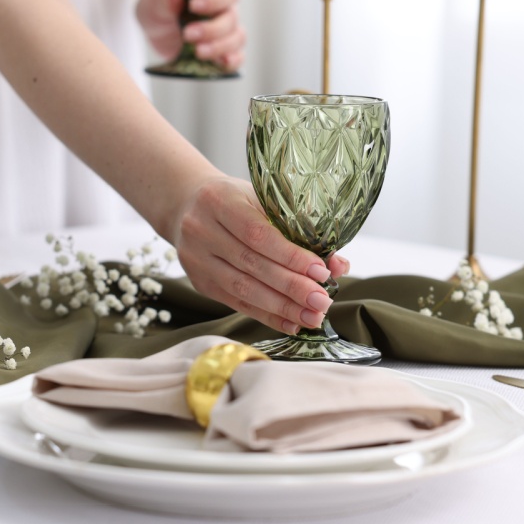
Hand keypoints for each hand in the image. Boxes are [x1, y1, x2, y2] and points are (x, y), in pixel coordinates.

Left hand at [135, 0, 246, 71]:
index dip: (214, 0)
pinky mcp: (224, 52)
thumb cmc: (161, 6)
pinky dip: (232, 61)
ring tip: (198, 52)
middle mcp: (226, 10)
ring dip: (219, 47)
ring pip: (236, 38)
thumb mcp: (156, 1)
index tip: (193, 5)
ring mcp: (228, 32)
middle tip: (188, 34)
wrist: (158, 25)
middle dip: (211, 29)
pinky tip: (220, 63)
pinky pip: (237, 57)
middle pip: (231, 19)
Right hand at [168, 176, 350, 334]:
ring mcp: (197, 259)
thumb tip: (337, 264)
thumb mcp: (261, 199)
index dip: (290, 256)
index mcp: (219, 201)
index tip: (321, 272)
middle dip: (291, 287)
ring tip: (311, 317)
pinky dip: (267, 315)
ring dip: (281, 307)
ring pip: (243, 289)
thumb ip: (296, 228)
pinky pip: (236, 303)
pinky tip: (291, 323)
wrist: (186, 204)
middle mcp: (202, 230)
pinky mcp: (200, 282)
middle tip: (322, 301)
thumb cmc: (234, 199)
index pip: (257, 234)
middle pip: (251, 265)